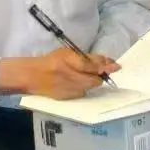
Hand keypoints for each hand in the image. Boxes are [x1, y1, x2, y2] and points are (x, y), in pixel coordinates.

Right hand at [0, 49, 119, 99]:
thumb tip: (106, 60)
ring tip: (84, 77)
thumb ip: (85, 57)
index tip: (117, 66)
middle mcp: (70, 74)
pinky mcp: (68, 97)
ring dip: (92, 82)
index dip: (105, 65)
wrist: (33, 76)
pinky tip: (76, 84)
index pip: (92, 64)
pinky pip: (83, 93)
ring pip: (90, 87)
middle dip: (100, 75)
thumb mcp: (66, 53)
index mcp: (69, 59)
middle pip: (95, 79)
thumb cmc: (51, 61)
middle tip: (100, 72)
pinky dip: (83, 88)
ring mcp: (69, 87)